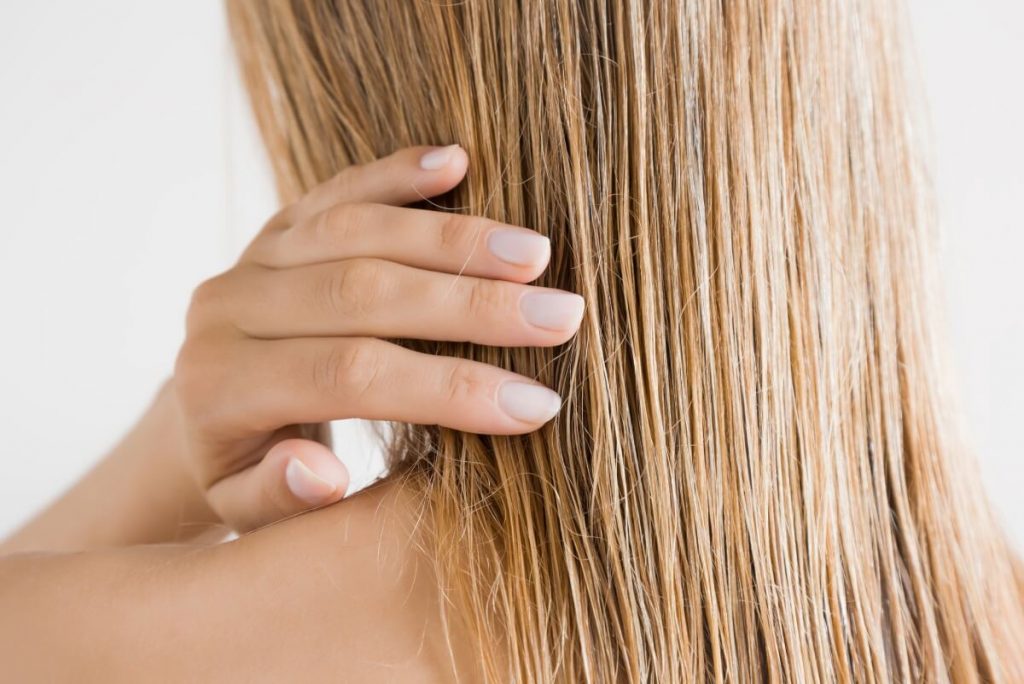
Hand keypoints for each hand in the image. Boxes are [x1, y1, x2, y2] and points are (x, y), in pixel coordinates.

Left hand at [172, 144, 583, 531]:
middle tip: (564, 317)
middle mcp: (226, 310)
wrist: (204, 413)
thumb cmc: (245, 474)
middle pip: (362, 292)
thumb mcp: (247, 511)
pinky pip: (340, 189)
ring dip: (454, 238)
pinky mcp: (278, 227)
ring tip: (536, 254)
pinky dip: (400, 173)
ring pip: (357, 230)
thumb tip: (322, 471)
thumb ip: (278, 499)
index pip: (350, 376)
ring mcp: (251, 259)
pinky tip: (459, 162)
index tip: (539, 404)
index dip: (449, 388)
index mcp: (220, 388)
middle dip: (472, 305)